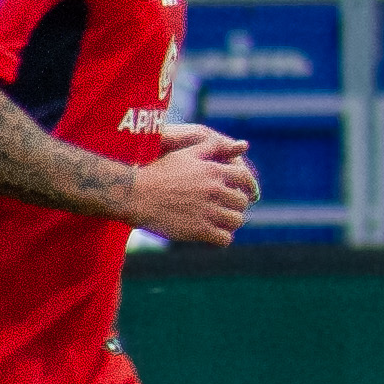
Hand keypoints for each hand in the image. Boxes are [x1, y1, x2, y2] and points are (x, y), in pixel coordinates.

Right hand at [126, 125, 256, 246]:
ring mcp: (207, 211)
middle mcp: (214, 190)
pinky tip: (213, 235)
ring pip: (236, 220)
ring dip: (231, 222)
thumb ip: (215, 148)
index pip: (246, 179)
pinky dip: (221, 238)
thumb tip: (244, 145)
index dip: (249, 187)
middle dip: (236, 206)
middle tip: (229, 209)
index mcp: (213, 170)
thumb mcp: (187, 154)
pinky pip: (224, 238)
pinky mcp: (199, 230)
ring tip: (222, 222)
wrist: (134, 195)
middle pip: (241, 202)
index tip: (248, 194)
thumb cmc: (159, 172)